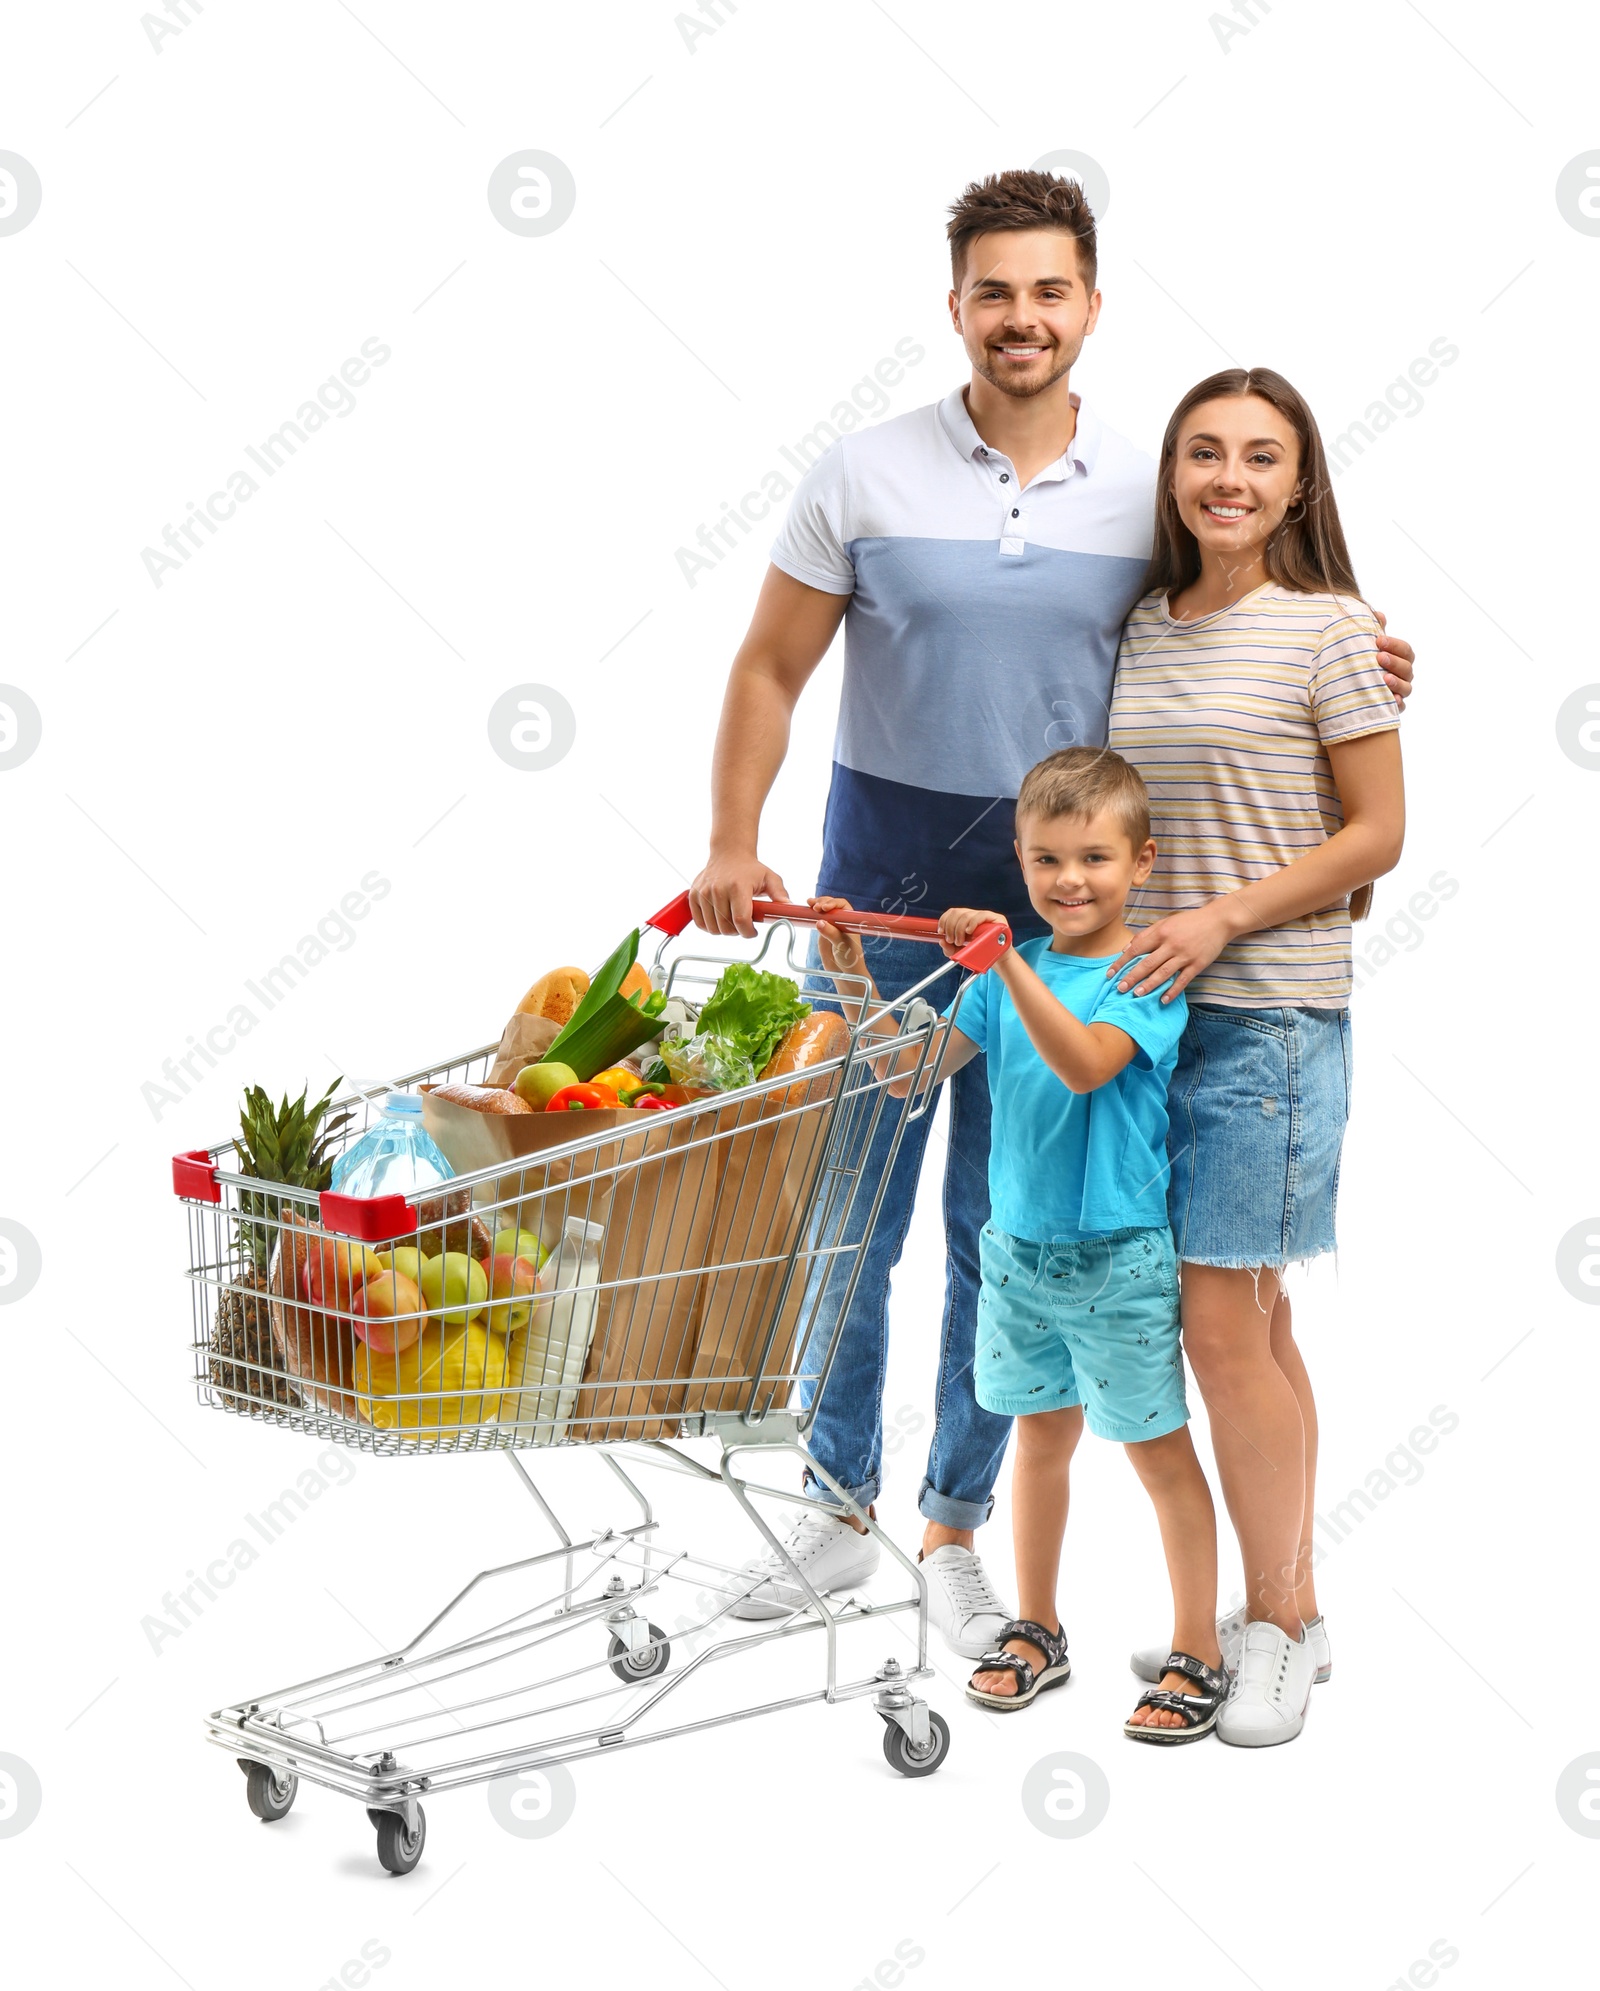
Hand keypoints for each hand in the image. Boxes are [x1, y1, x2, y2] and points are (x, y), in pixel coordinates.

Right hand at [688, 851, 788, 938]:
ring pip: (713, 928)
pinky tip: (720, 919)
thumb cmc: (750, 869)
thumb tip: (788, 907)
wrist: (729, 854)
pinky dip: (709, 926)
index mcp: (738, 887)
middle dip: (738, 932)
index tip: (753, 932)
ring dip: (724, 930)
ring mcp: (704, 893)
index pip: (740, 920)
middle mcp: (718, 889)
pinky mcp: (694, 895)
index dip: (748, 932)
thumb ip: (780, 894)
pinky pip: (700, 923)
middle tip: (744, 925)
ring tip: (732, 921)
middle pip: (726, 927)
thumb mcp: (770, 878)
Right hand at [809, 896, 865, 976]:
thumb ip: (832, 933)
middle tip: (815, 907)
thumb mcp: (842, 945)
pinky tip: (807, 910)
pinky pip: (817, 918)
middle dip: (823, 902)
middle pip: (831, 904)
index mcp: (849, 921)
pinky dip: (811, 914)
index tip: (824, 908)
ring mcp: (831, 925)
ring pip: (823, 910)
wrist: (844, 971)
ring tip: (809, 904)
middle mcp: (840, 920)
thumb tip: (819, 922)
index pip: (842, 905)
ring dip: (816, 905)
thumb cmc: (850, 957)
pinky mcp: (823, 931)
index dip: (833, 903)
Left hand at [938, 906, 1005, 958]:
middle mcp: (974, 915)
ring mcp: (984, 916)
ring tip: (960, 942)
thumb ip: (949, 949)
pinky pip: (981, 916)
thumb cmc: (980, 953)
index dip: (944, 920)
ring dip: (959, 929)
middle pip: (957, 912)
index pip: (952, 912)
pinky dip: (972, 923)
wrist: (998, 959)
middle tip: (951, 940)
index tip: (941, 932)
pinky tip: (969, 932)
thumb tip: (942, 941)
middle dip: (950, 926)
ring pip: (966, 915)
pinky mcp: (995, 918)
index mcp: (965, 920)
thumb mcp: (961, 952)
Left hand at [1106, 901, 1240, 1000]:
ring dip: (1149, 985)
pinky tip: (1163, 1000)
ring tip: (1136, 995)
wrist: (1218, 921)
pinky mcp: (1197, 964)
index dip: (1122, 962)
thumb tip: (1126, 949)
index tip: (1110, 974)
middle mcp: (1171, 945)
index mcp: (1161, 933)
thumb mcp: (1165, 923)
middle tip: (1119, 989)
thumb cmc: (1189, 922)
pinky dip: (1173, 991)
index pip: (1136, 949)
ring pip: (1163, 973)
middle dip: (1131, 977)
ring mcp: (1185, 956)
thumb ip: (1145, 935)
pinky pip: (1183, 980)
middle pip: (1147, 963)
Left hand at [1371, 608, 1413, 710]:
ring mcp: (1400, 692)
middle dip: (1394, 662)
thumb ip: (1374, 630)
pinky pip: (1399, 708)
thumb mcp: (1368, 646)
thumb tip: (1378, 614)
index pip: (1405, 650)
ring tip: (1384, 679)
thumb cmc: (1365, 662)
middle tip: (1379, 657)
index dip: (1395, 644)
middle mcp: (1404, 675)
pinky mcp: (1392, 707)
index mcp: (1401, 658)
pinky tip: (1391, 700)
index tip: (1378, 640)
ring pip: (1407, 688)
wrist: (1350, 686)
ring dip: (1397, 683)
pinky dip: (1396, 704)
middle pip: (1407, 668)